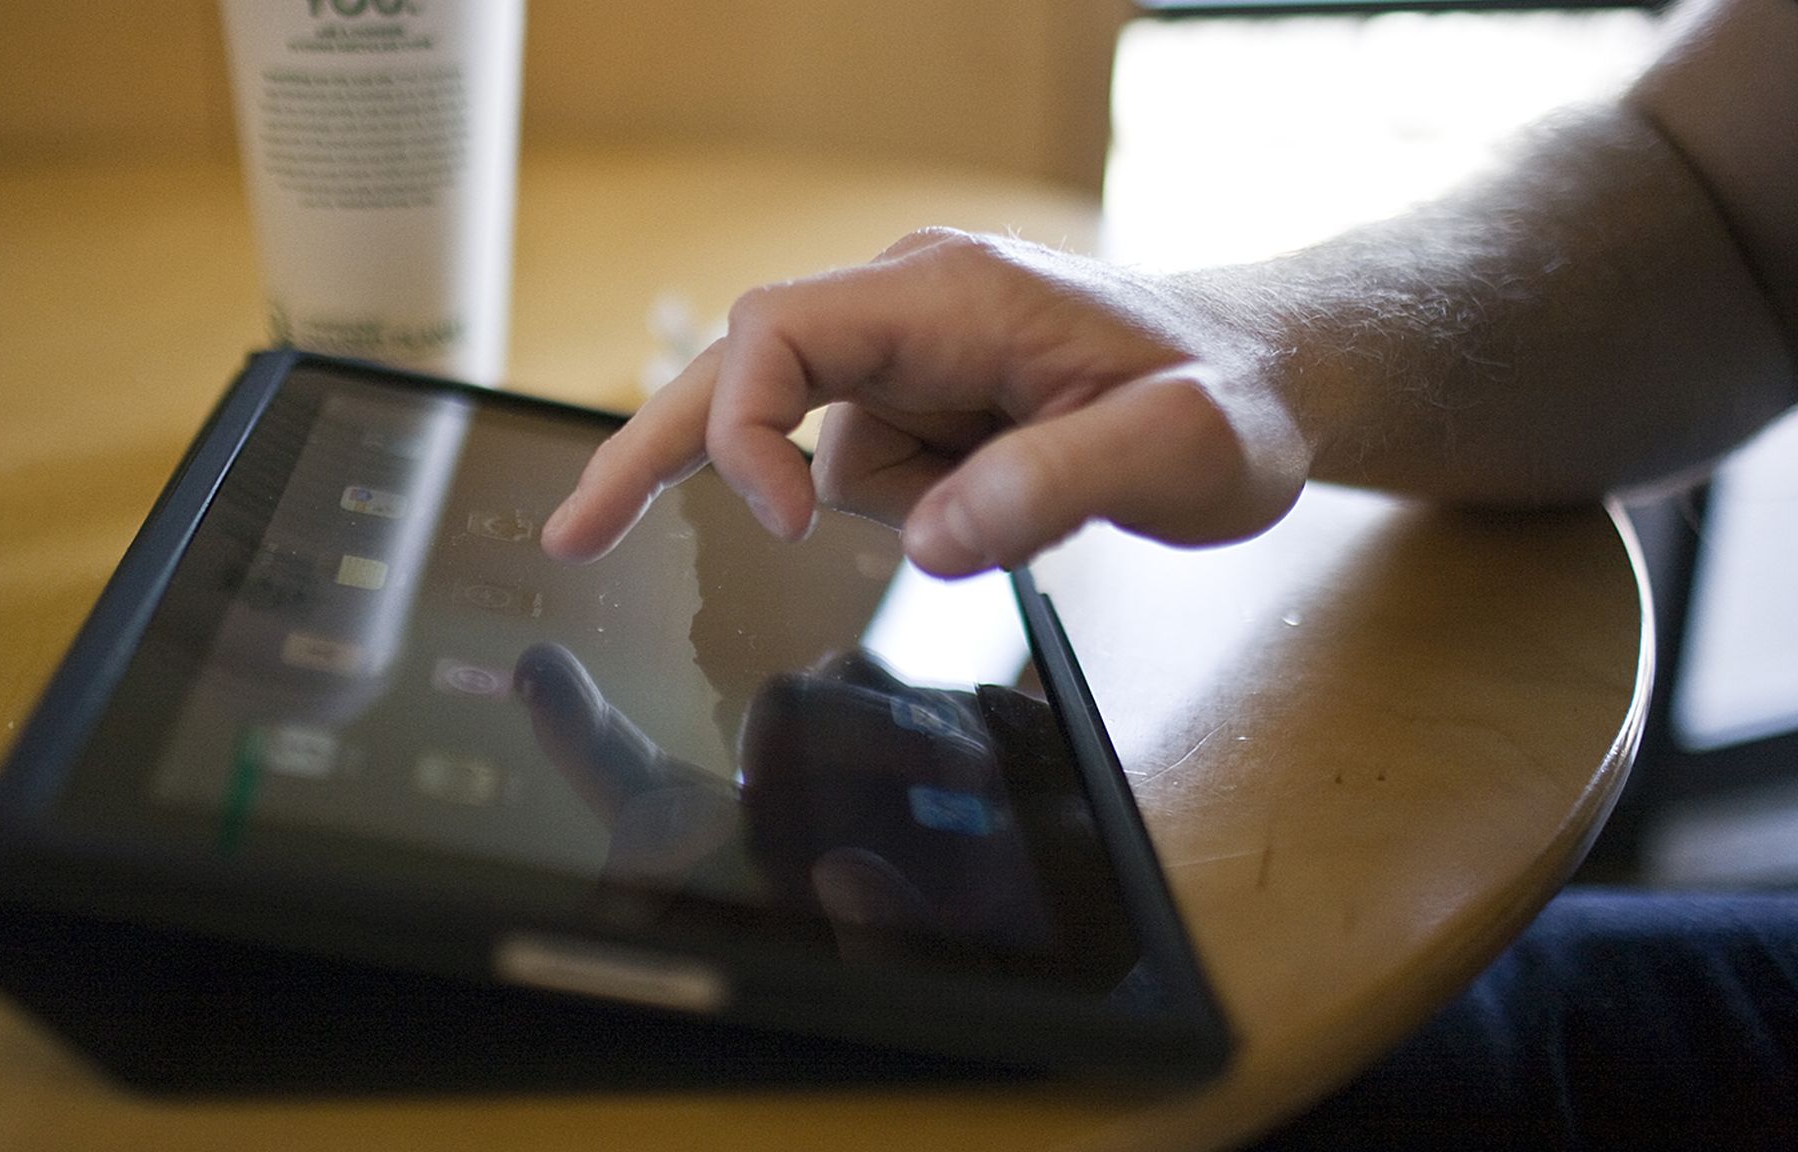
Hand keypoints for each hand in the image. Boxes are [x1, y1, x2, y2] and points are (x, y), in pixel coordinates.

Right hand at [542, 229, 1312, 576]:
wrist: (1272, 375)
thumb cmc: (1235, 394)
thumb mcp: (1182, 447)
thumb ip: (1058, 484)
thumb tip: (931, 543)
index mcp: (950, 295)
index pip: (780, 334)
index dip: (745, 430)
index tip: (786, 527)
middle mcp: (910, 310)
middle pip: (742, 374)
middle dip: (657, 455)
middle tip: (576, 536)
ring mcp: (913, 354)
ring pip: (826, 456)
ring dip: (896, 512)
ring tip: (1025, 500)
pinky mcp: (925, 397)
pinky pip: (868, 473)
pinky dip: (915, 510)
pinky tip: (1000, 496)